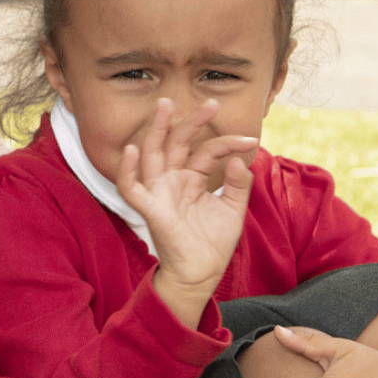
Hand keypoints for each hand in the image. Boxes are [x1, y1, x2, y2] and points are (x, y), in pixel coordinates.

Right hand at [117, 98, 256, 323]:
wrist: (203, 274)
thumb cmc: (213, 243)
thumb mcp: (233, 209)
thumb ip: (238, 184)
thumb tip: (239, 158)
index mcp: (191, 180)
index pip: (206, 152)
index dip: (227, 143)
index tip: (250, 140)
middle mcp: (172, 181)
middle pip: (177, 144)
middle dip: (191, 122)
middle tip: (209, 104)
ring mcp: (159, 192)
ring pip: (152, 154)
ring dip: (158, 130)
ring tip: (166, 105)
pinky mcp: (150, 209)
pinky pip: (131, 188)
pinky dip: (127, 170)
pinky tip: (132, 150)